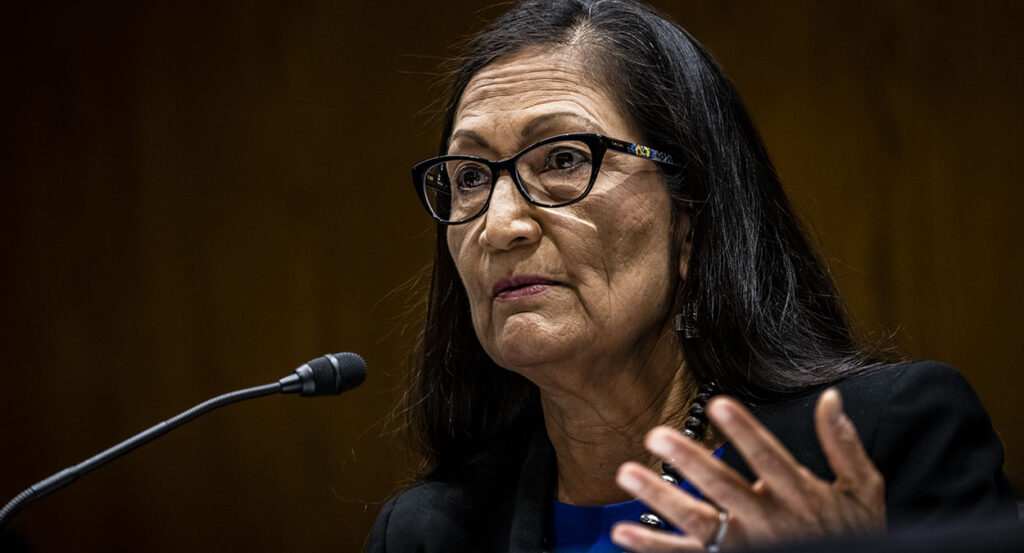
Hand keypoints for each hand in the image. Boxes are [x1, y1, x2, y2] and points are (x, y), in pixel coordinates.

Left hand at [611, 388, 884, 550]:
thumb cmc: (853, 534)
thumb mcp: (861, 490)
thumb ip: (843, 445)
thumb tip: (831, 398)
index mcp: (799, 495)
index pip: (769, 458)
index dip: (746, 432)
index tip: (720, 404)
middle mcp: (768, 522)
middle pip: (724, 488)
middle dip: (689, 461)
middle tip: (656, 434)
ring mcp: (745, 548)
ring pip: (698, 522)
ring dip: (660, 498)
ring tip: (628, 474)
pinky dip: (653, 547)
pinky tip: (623, 531)